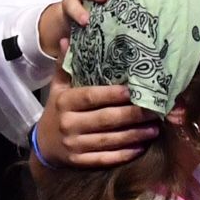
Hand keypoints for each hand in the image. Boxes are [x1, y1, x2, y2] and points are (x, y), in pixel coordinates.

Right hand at [35, 41, 158, 166]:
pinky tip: (141, 147)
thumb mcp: (58, 88)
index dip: (112, 94)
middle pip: (105, 119)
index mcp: (65, 102)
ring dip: (135, 135)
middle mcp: (69, 124)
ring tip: (155, 128)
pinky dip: (124, 154)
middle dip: (133, 115)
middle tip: (156, 111)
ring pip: (109, 141)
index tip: (133, 90)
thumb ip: (66, 65)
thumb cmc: (57, 110)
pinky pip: (106, 159)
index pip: (91, 97)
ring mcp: (75, 145)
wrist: (43, 146)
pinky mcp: (80, 162)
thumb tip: (68, 38)